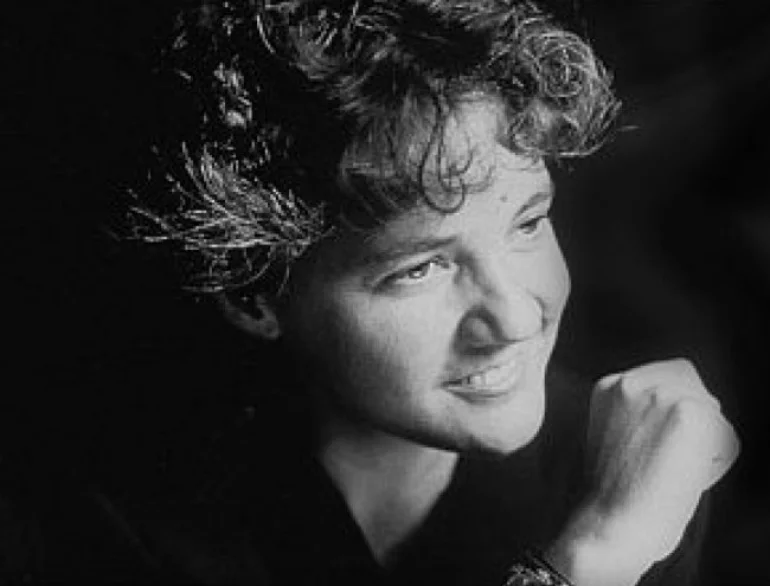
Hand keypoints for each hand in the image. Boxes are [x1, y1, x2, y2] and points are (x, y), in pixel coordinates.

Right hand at [547, 359, 739, 585]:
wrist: (612, 521)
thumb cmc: (614, 493)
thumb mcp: (612, 435)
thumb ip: (636, 412)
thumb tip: (674, 410)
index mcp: (607, 386)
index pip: (659, 374)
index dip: (670, 406)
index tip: (665, 436)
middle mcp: (631, 382)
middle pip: (686, 377)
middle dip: (690, 413)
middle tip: (677, 455)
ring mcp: (660, 393)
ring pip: (708, 405)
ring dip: (704, 436)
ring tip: (678, 469)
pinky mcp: (690, 412)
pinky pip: (725, 433)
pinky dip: (718, 458)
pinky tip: (688, 478)